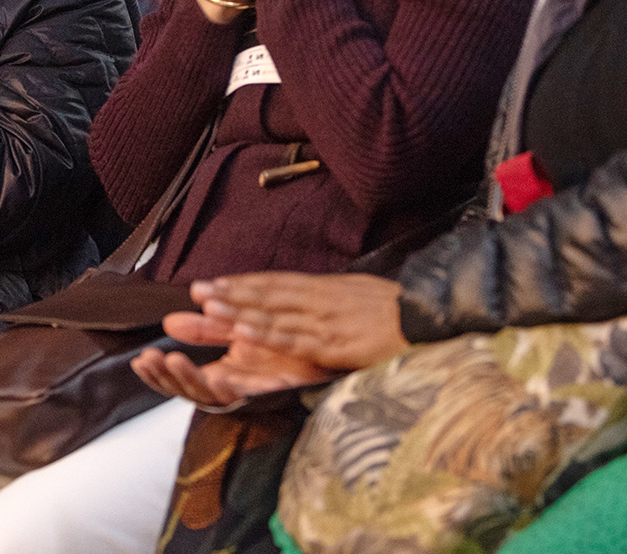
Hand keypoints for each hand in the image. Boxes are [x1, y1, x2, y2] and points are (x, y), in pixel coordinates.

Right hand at [132, 322, 337, 408]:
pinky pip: (252, 395)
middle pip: (191, 391)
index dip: (159, 375)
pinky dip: (235, 387)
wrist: (327, 344)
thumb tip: (169, 323)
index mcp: (222, 376)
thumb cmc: (285, 343)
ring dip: (193, 380)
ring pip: (214, 396)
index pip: (181, 382)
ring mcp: (252, 394)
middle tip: (155, 360)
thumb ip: (205, 328)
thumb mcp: (236, 329)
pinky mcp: (275, 394)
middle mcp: (234, 389)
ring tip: (176, 362)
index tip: (141, 360)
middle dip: (169, 377)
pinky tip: (222, 376)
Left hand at [193, 272, 409, 370]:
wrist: (429, 318)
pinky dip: (267, 334)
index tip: (216, 282)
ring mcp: (325, 321)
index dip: (244, 283)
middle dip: (230, 293)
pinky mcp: (334, 344)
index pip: (277, 283)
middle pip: (267, 294)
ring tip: (208, 308)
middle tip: (197, 291)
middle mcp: (320, 300)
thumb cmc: (399, 310)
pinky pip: (294, 339)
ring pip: (274, 314)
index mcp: (326, 288)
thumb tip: (313, 292)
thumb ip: (333, 295)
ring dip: (239, 310)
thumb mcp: (361, 293)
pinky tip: (244, 332)